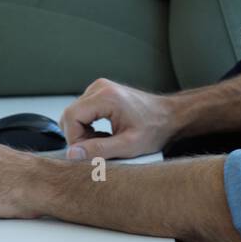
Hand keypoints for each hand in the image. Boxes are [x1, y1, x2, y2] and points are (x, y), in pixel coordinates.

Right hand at [58, 78, 177, 160]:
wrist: (170, 116)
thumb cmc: (155, 129)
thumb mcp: (128, 146)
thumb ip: (99, 150)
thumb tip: (73, 154)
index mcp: (106, 96)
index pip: (70, 117)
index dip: (74, 140)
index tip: (88, 153)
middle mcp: (100, 87)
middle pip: (70, 114)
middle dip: (78, 137)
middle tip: (97, 150)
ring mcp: (100, 88)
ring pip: (74, 114)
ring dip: (83, 133)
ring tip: (104, 142)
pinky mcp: (101, 92)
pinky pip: (82, 111)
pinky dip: (88, 126)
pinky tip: (104, 134)